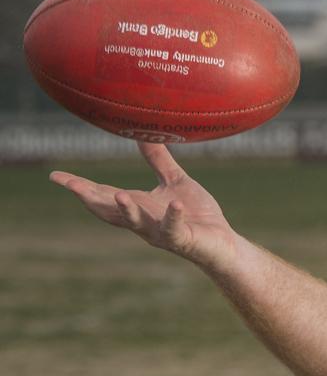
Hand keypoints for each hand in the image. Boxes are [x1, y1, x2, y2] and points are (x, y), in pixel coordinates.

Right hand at [49, 141, 237, 267]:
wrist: (222, 241)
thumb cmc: (197, 213)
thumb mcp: (174, 181)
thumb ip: (158, 160)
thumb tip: (142, 134)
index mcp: (138, 206)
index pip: (103, 195)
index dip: (80, 186)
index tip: (55, 176)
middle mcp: (142, 221)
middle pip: (110, 210)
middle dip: (90, 198)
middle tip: (70, 184)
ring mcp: (160, 232)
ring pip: (138, 223)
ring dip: (127, 209)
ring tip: (118, 194)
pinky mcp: (182, 239)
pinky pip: (175, 228)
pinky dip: (174, 216)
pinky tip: (175, 203)